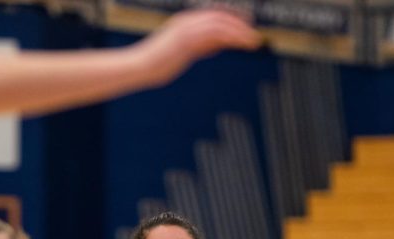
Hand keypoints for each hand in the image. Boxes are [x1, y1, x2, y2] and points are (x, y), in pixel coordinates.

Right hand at [138, 9, 261, 85]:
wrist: (139, 67)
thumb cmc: (158, 63)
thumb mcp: (183, 52)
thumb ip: (200, 47)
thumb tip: (217, 47)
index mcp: (185, 22)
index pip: (214, 16)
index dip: (232, 20)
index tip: (247, 27)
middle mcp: (187, 21)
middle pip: (220, 17)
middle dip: (240, 25)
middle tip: (254, 34)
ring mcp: (187, 29)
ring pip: (221, 23)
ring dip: (240, 31)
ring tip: (254, 40)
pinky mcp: (188, 39)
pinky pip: (216, 33)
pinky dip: (232, 37)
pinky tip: (243, 43)